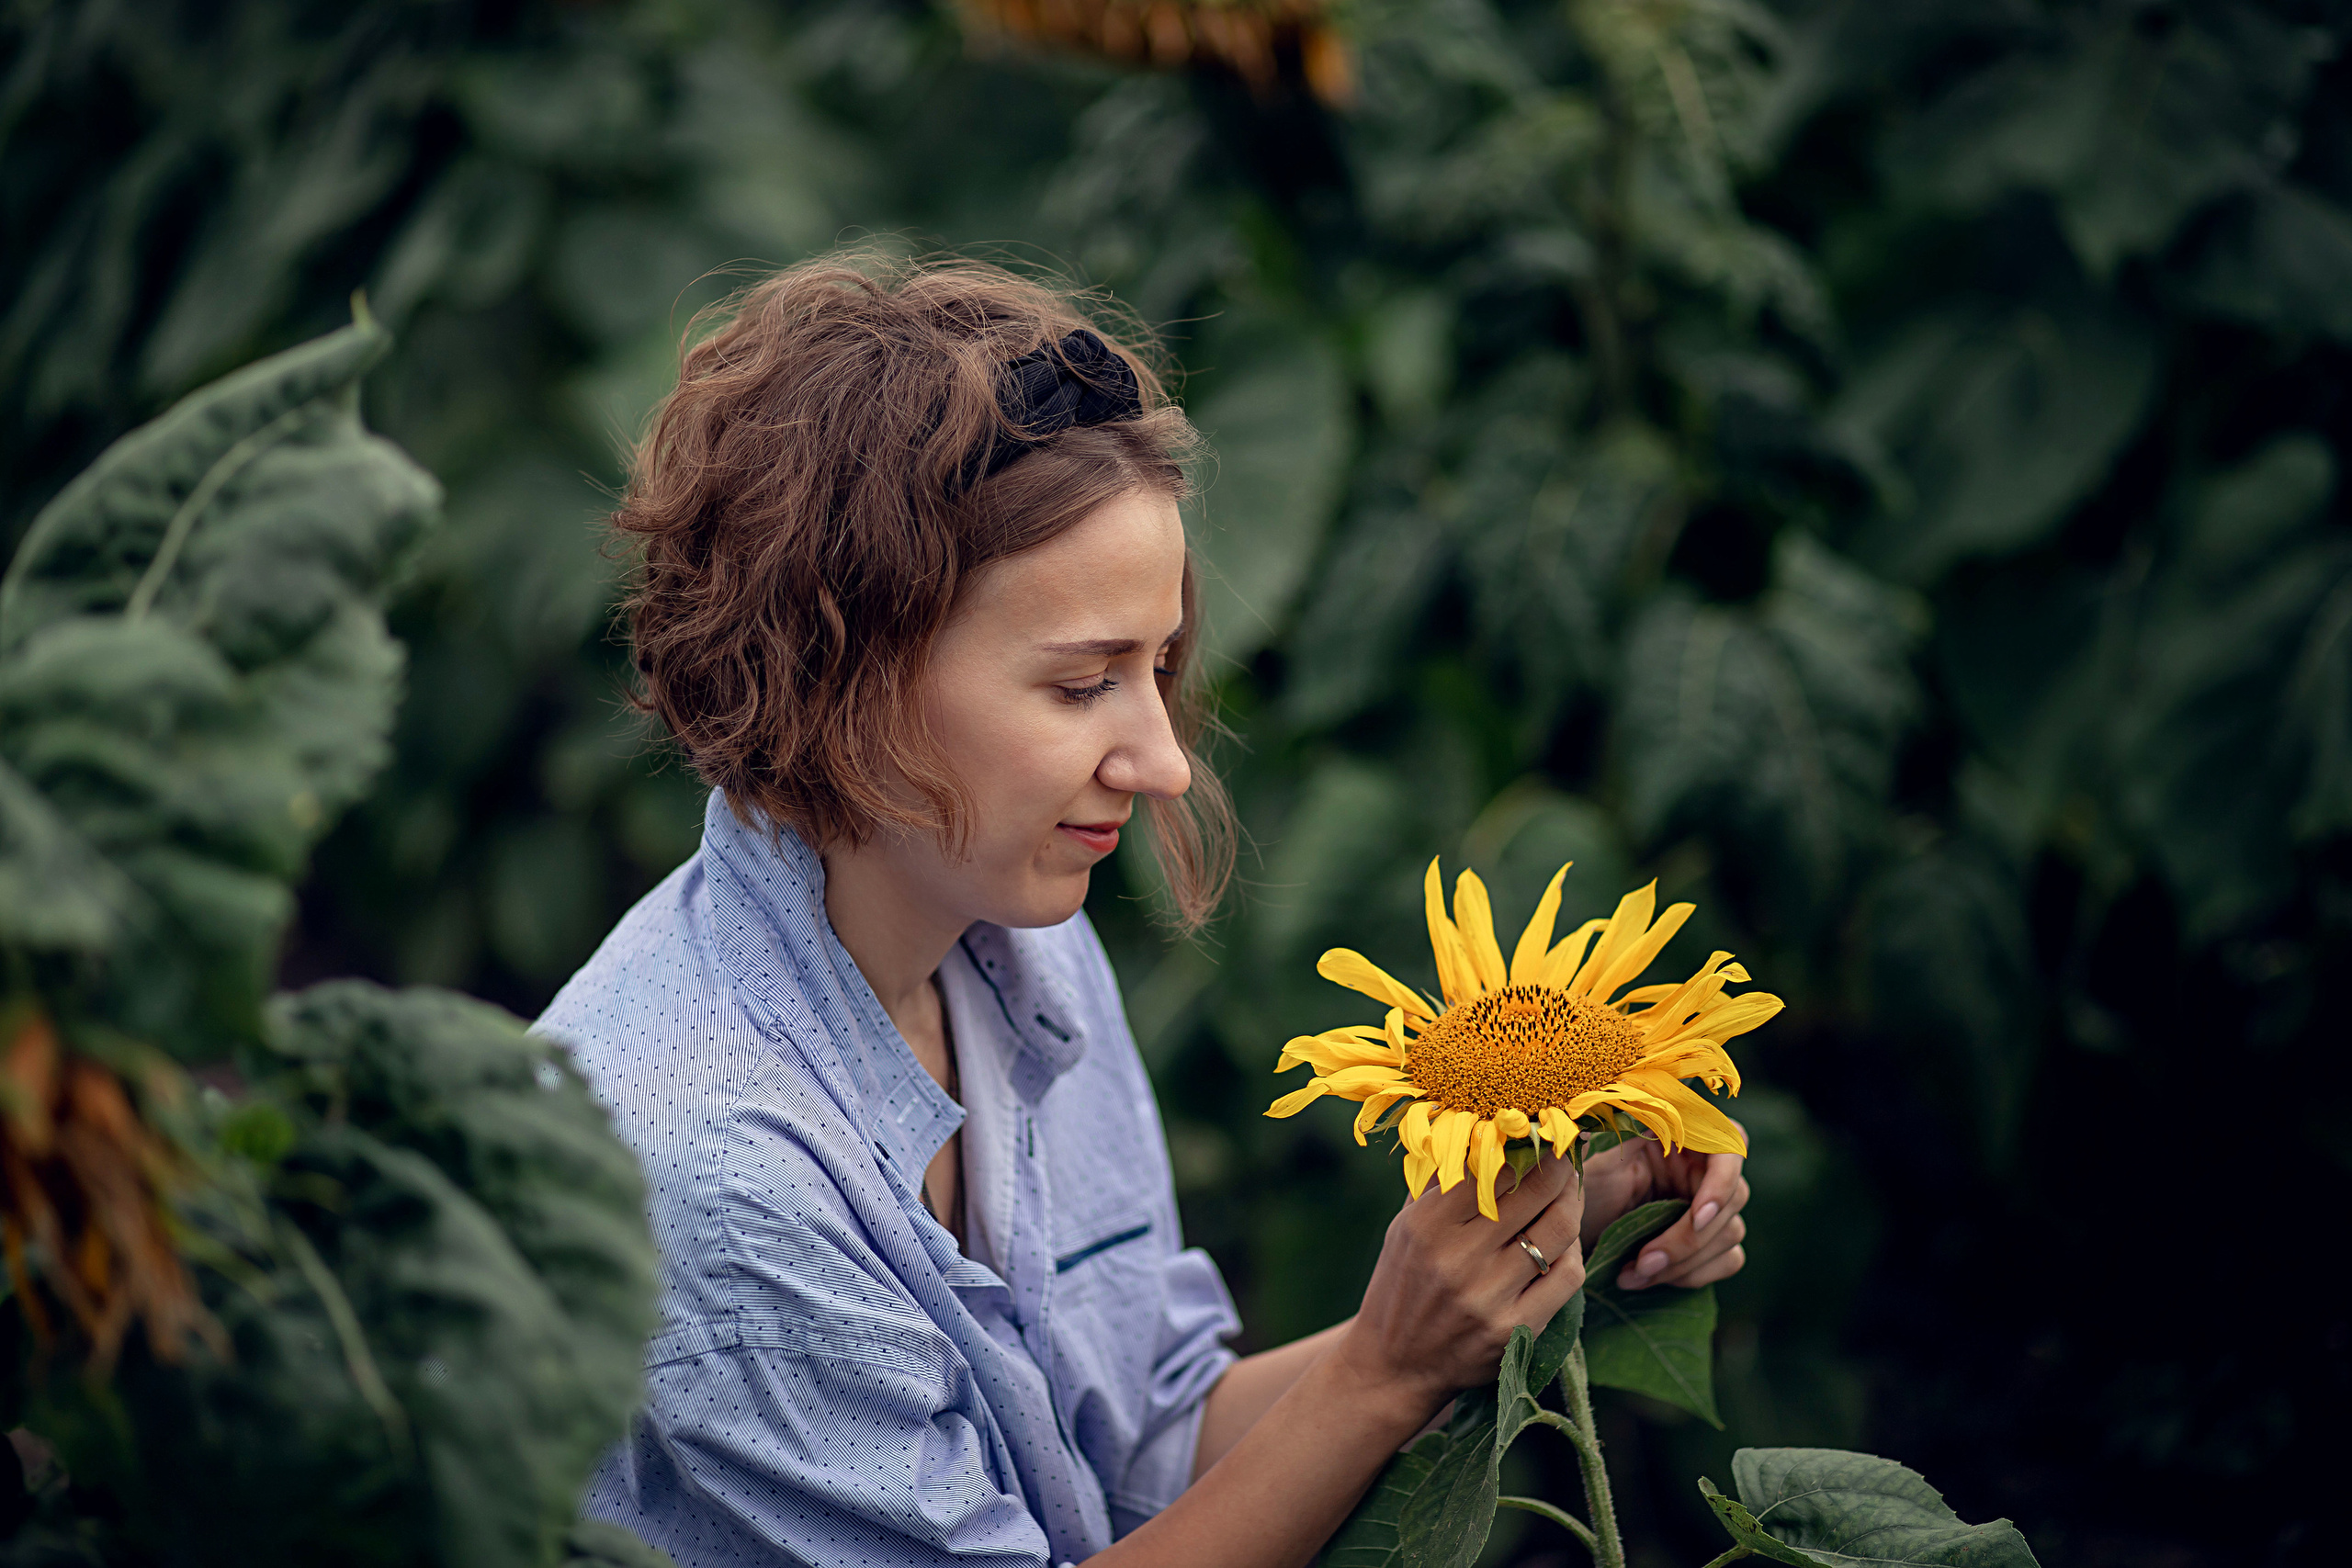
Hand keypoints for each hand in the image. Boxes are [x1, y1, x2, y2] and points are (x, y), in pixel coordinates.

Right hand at [1337, 1152, 1586, 1418]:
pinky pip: (1566, 1278)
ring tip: (1571, 1194)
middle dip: (1562, 1169)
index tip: (1547, 1133)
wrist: (1394, 1366)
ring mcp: (1488, 1297)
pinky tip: (1564, 1245)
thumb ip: (1441, 1181)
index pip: (1497, 1166)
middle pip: (1537, 1193)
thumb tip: (1482, 1128)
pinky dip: (1573, 1253)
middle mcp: (1457, 1258)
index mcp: (1427, 1224)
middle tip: (1569, 1158)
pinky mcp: (1513, 1331)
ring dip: (1573, 1205)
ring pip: (1559, 1232)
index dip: (1531, 1145)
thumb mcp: (1405, 1226)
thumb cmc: (1403, 1283)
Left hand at [1577, 1135, 1747, 1290]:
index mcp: (1685, 1136)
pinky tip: (1651, 1279)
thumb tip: (1643, 1114)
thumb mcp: (1604, 1164)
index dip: (1721, 1182)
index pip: (1731, 1145)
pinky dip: (1691, 1275)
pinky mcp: (1714, 1242)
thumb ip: (1628, 1140)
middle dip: (1687, 1239)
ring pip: (1730, 1234)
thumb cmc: (1589, 1191)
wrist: (1573, 1235)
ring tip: (1633, 1274)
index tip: (1696, 1217)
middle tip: (1645, 1261)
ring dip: (1684, 1262)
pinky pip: (1727, 1260)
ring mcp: (1715, 1206)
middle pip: (1733, 1199)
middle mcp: (1705, 1167)